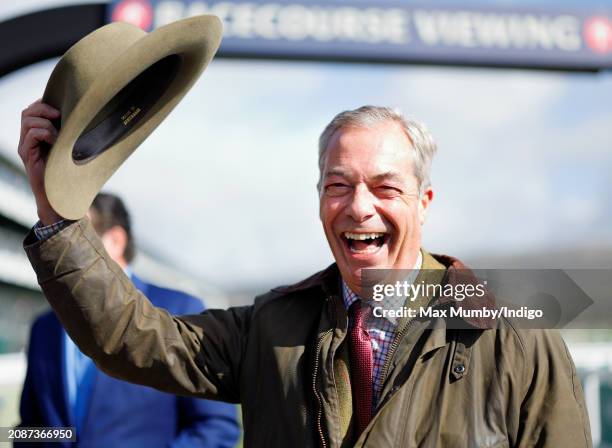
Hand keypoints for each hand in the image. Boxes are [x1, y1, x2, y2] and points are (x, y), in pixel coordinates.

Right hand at [18, 99, 62, 224]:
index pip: (34, 110)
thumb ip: (72, 135)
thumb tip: (89, 119)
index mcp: (38, 135)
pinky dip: (44, 133)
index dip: (45, 103)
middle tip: (60, 114)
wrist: (61, 198)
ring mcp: (26, 147)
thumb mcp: (72, 149)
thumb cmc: (70, 174)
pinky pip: (31, 134)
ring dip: (46, 122)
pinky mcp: (27, 155)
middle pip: (29, 112)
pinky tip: (55, 141)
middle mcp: (28, 139)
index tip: (63, 106)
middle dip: (44, 108)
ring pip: (28, 120)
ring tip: (59, 134)